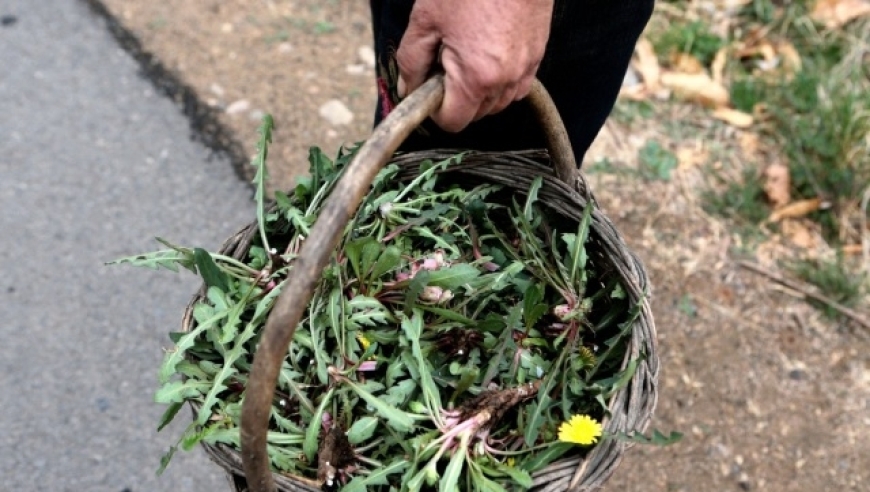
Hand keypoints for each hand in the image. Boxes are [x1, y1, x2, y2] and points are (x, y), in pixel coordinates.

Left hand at [397, 0, 553, 132]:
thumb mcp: (427, 19)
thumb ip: (411, 61)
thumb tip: (407, 88)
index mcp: (476, 77)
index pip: (453, 122)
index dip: (435, 111)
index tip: (428, 90)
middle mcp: (505, 80)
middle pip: (475, 115)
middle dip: (456, 99)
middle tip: (444, 64)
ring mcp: (525, 69)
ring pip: (497, 103)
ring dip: (479, 91)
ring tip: (466, 55)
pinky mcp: (537, 56)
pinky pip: (516, 86)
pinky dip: (500, 81)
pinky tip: (487, 55)